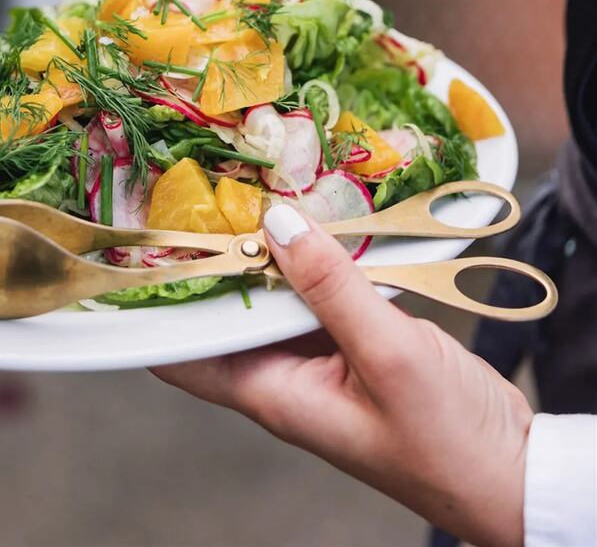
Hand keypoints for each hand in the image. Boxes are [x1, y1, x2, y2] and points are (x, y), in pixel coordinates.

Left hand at [153, 204, 532, 546]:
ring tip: (252, 184)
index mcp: (273, 393)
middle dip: (217, 255)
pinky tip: (320, 215)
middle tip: (204, 186)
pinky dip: (318, 257)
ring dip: (270, 249)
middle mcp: (285, 376)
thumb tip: (276, 221)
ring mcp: (321, 359)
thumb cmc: (448, 441)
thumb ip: (331, 286)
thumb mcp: (388, 354)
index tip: (144, 240)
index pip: (181, 354)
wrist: (513, 472)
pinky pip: (321, 293)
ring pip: (277, 295)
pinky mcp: (356, 342)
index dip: (158, 302)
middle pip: (229, 311)